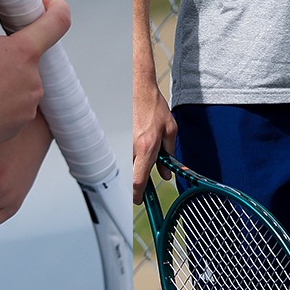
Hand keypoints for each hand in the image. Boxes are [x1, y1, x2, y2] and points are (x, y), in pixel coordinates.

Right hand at [0, 0, 61, 148]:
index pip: (58, 21)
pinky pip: (18, 107)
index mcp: (23, 51)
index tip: (42, 5)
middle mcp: (34, 77)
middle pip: (31, 57)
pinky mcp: (21, 124)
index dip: (55, 8)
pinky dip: (4, 103)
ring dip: (8, 80)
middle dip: (12, 55)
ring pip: (23, 83)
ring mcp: (29, 103)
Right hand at [131, 73, 176, 203]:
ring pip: (131, 163)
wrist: (138, 89)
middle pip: (134, 174)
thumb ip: (169, 153)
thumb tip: (166, 172)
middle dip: (143, 175)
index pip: (138, 180)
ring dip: (140, 161)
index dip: (138, 194)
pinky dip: (134, 152)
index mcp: (147, 147)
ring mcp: (124, 143)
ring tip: (149, 144)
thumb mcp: (170, 130)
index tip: (141, 200)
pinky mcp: (119, 138)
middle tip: (153, 168)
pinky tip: (141, 138)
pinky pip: (127, 153)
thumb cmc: (153, 106)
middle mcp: (133, 148)